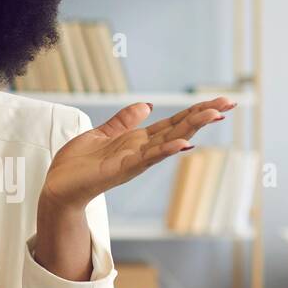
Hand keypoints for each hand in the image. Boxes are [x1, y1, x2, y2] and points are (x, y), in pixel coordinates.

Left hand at [41, 97, 234, 210]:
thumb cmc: (78, 164)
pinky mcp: (121, 170)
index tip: (220, 101)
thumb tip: (147, 105)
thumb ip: (124, 120)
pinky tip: (184, 143)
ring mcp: (134, 161)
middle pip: (178, 129)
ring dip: (192, 128)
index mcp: (138, 141)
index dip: (194, 111)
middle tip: (230, 104)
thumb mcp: (102, 134)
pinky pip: (147, 159)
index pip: (172, 123)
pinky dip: (165, 151)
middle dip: (203, 116)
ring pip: (168, 141)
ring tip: (214, 115)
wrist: (58, 187)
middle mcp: (141, 151)